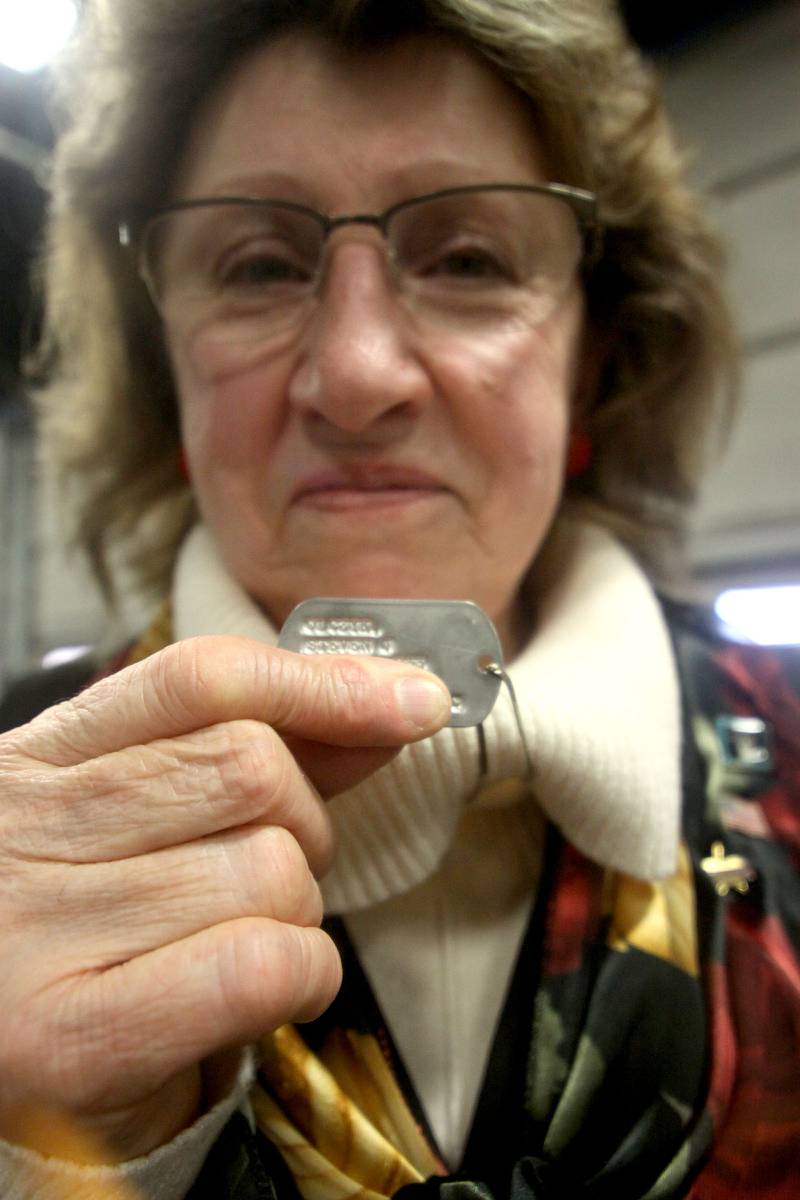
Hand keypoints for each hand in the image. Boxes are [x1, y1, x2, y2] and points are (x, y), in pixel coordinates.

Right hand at [0, 636, 449, 1160]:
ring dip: (299, 912)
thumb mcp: (134, 819)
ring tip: (243, 940)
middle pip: (249, 768)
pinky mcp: (63, 1036)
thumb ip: (250, 755)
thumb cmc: (80, 933)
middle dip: (307, 823)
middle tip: (276, 872)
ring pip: (268, 869)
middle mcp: (26, 827)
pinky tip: (277, 988)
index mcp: (41, 758)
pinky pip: (255, 966)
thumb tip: (392, 705)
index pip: (201, 680)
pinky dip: (303, 974)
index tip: (411, 701)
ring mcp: (35, 929)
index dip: (323, 684)